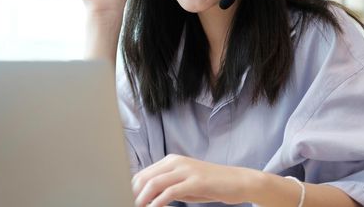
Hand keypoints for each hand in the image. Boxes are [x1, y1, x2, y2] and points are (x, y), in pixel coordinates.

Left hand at [132, 154, 255, 206]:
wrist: (237, 181)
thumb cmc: (210, 184)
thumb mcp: (185, 184)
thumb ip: (167, 186)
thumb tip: (147, 196)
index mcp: (171, 160)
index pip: (144, 174)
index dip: (132, 188)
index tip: (126, 199)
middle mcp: (176, 161)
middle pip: (145, 177)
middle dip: (133, 193)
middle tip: (128, 204)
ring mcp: (186, 170)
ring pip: (155, 183)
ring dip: (142, 198)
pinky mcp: (195, 180)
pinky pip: (170, 191)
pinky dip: (158, 202)